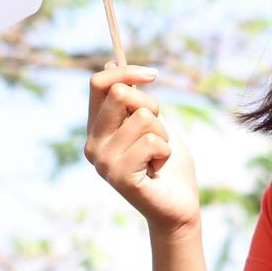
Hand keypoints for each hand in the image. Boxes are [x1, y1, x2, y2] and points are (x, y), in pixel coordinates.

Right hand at [83, 60, 200, 236]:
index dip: (126, 72)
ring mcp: (103, 161)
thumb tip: (111, 64)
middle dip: (151, 105)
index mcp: (97, 128)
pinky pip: (152, 142)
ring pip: (143, 117)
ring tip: (158, 156)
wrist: (179, 206)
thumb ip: (134, 100)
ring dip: (163, 134)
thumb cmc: (168, 164)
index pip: (98, 84)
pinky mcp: (119, 176)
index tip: (154, 74)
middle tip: (158, 132)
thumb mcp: (153, 123)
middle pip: (120, 93)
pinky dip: (165, 153)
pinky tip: (158, 170)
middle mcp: (93, 144)